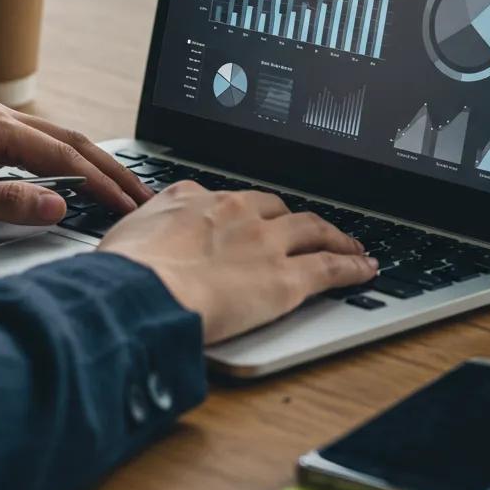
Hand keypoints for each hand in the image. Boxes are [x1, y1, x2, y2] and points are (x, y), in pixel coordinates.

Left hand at [0, 100, 152, 227]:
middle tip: (143, 197)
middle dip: (111, 169)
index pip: (62, 154)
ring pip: (57, 139)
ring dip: (92, 164)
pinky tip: (79, 177)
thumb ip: (4, 202)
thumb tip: (58, 205)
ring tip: (123, 189)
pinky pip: (38, 144)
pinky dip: (67, 161)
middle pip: (71, 139)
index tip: (128, 206)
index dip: (100, 182)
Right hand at [99, 182, 377, 343]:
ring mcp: (265, 243)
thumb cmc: (125, 270)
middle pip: (279, 209)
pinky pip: (330, 267)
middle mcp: (236, 212)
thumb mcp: (127, 231)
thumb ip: (148, 224)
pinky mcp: (286, 278)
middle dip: (296, 218)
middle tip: (308, 228)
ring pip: (313, 230)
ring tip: (350, 244)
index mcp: (195, 198)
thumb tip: (145, 230)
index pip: (232, 199)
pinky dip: (352, 265)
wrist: (141, 291)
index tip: (254, 218)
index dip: (249, 211)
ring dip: (336, 236)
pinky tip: (365, 268)